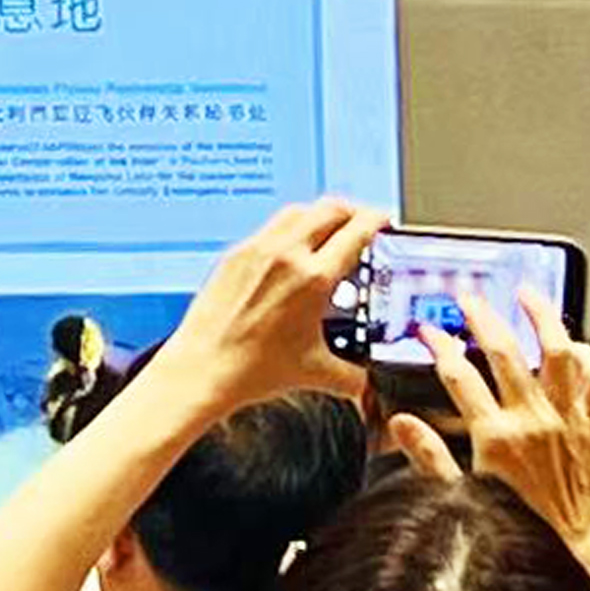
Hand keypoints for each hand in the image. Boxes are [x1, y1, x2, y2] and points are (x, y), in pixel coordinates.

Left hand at [149, 198, 384, 413]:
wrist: (204, 367)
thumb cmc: (253, 368)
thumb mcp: (319, 372)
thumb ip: (355, 376)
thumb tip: (369, 382)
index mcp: (312, 278)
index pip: (357, 230)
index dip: (378, 220)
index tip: (386, 221)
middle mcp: (284, 255)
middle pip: (329, 208)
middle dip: (353, 211)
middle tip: (363, 223)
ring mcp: (255, 250)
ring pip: (297, 211)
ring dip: (320, 215)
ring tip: (331, 233)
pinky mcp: (234, 255)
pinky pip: (269, 227)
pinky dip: (290, 229)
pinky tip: (293, 252)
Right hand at [393, 284, 589, 590]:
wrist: (572, 551)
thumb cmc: (519, 529)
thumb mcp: (461, 493)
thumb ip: (429, 455)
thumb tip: (401, 422)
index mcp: (496, 435)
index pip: (458, 374)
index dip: (439, 346)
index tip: (428, 332)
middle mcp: (534, 421)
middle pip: (505, 352)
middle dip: (482, 317)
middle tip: (469, 298)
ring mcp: (568, 422)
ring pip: (559, 355)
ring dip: (543, 320)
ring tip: (529, 296)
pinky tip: (577, 347)